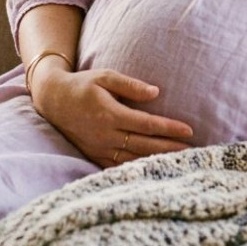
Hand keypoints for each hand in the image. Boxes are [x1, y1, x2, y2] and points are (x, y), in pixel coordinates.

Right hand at [30, 64, 194, 168]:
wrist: (54, 101)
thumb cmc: (83, 85)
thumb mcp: (105, 76)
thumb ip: (130, 85)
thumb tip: (156, 93)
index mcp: (109, 114)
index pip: (146, 124)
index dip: (169, 128)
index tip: (189, 130)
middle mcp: (105, 135)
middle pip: (144, 145)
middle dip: (170, 148)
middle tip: (193, 151)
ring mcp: (99, 148)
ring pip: (134, 159)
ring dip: (157, 161)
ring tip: (179, 162)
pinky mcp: (94, 155)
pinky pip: (120, 166)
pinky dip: (138, 168)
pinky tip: (154, 169)